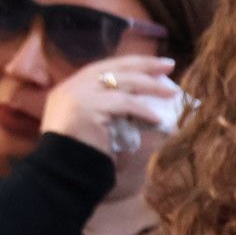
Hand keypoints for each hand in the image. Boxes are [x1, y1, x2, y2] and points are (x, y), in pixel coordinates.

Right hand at [40, 56, 178, 199]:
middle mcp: (73, 86)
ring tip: (172, 93)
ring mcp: (77, 95)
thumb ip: (113, 109)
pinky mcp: (86, 107)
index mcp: (72, 87)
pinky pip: (123, 104)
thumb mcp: (99, 123)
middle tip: (169, 65)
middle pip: (115, 68)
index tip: (156, 64)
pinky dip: (143, 110)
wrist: (63, 171)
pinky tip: (158, 119)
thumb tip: (149, 103)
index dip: (132, 63)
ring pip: (122, 82)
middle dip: (145, 65)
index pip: (106, 67)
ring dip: (151, 87)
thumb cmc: (85, 152)